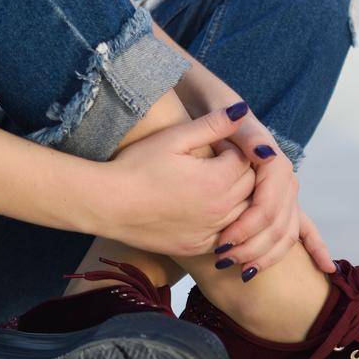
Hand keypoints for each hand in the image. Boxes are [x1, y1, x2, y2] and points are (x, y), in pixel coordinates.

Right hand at [100, 105, 257, 259]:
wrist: (109, 204)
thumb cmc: (137, 166)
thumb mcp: (173, 138)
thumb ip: (212, 125)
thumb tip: (241, 111)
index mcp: (217, 180)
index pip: (245, 160)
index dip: (232, 148)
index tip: (213, 145)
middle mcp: (220, 209)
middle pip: (249, 186)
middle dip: (237, 171)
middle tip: (213, 162)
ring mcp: (210, 231)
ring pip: (242, 213)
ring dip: (235, 197)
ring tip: (209, 184)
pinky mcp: (198, 247)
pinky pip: (226, 234)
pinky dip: (224, 222)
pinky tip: (203, 209)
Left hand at [209, 113, 336, 274]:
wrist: (214, 107)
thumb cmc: (217, 115)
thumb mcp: (229, 121)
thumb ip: (249, 137)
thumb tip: (267, 155)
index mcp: (274, 162)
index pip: (267, 206)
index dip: (246, 228)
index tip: (222, 244)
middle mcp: (284, 178)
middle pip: (278, 223)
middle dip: (253, 247)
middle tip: (226, 263)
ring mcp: (285, 190)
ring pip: (286, 231)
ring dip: (269, 254)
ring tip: (247, 272)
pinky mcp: (282, 198)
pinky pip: (302, 225)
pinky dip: (314, 245)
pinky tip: (326, 267)